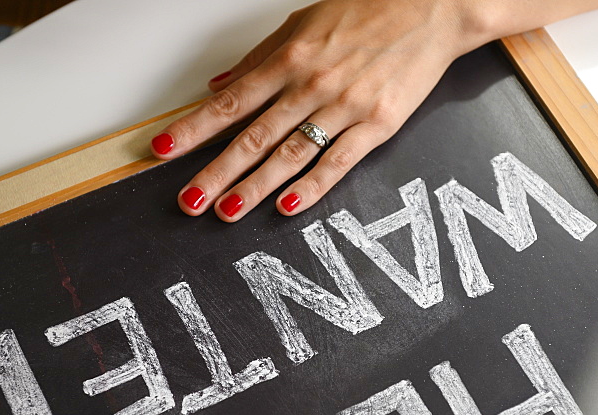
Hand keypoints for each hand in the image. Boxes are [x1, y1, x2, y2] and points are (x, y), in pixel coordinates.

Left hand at [152, 0, 489, 220]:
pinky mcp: (377, 124)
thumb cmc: (368, 10)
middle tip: (189, 201)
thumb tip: (220, 85)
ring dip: (254, 187)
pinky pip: (338, 162)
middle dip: (216, 171)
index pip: (231, 101)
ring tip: (226, 211)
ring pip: (290, 154)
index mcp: (291, 58)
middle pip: (253, 136)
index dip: (194, 128)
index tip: (164, 149)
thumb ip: (260, 58)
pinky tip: (286, 206)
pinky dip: (311, 186)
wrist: (433, 7)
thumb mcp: (304, 22)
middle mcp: (312, 85)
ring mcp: (345, 107)